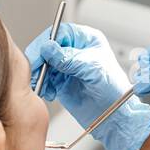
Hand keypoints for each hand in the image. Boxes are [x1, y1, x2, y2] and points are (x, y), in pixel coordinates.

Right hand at [25, 22, 149, 149]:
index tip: (38, 55)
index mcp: (86, 40)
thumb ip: (69, 58)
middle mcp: (75, 50)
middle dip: (39, 60)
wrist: (114, 116)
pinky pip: (44, 79)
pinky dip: (42, 85)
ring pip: (43, 64)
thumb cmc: (114, 90)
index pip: (60, 33)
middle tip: (34, 72)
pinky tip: (48, 92)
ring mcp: (67, 66)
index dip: (46, 42)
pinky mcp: (61, 81)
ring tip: (43, 86)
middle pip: (48, 47)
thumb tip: (48, 48)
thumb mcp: (92, 69)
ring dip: (39, 75)